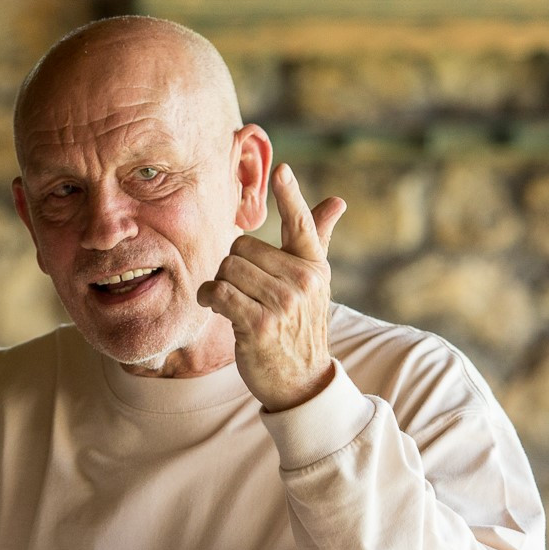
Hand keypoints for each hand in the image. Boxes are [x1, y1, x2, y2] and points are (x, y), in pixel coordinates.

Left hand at [197, 163, 345, 411]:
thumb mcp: (314, 282)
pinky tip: (214, 306)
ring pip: (228, 269)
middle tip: (241, 288)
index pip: (301, 224)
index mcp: (314, 266)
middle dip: (232, 267)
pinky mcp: (260, 324)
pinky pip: (220, 292)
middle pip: (242, 248)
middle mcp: (302, 281)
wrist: (300, 380)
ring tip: (227, 300)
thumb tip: (338, 200)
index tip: (281, 169)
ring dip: (218, 284)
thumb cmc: (300, 325)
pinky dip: (210, 298)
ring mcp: (283, 304)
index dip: (290, 195)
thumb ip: (317, 239)